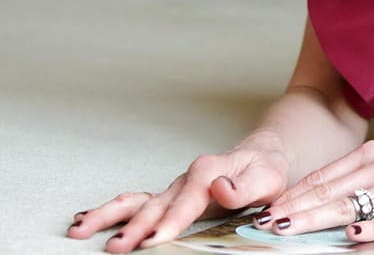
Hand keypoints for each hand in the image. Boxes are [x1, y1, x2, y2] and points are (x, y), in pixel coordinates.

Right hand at [67, 135, 289, 252]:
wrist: (262, 156)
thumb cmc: (265, 169)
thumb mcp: (266, 178)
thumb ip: (243, 188)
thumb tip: (219, 188)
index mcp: (208, 173)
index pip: (185, 203)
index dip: (168, 223)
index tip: (152, 240)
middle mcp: (185, 179)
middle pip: (153, 205)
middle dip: (132, 227)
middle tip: (115, 247)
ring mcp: (174, 188)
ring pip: (136, 203)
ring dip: (108, 217)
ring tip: (80, 230)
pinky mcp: (170, 197)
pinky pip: (137, 204)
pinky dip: (112, 211)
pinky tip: (87, 220)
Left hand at [257, 140, 373, 241]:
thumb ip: (349, 183)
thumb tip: (303, 202)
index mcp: (369, 155)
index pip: (321, 178)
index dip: (292, 195)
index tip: (266, 210)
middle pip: (328, 191)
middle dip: (293, 209)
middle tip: (266, 223)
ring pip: (348, 206)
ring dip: (315, 219)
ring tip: (289, 228)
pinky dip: (368, 229)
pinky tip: (352, 235)